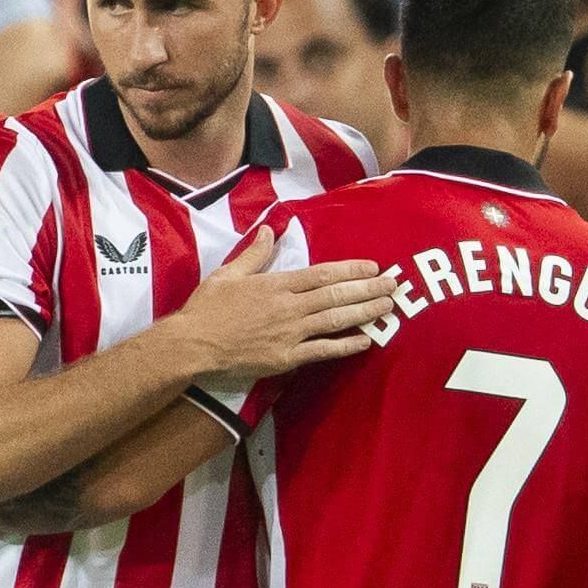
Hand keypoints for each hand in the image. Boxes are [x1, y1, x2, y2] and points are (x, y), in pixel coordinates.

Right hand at [174, 227, 395, 376]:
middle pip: (336, 296)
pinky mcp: (286, 358)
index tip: (373, 267)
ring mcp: (290, 334)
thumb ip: (255, 253)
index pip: (322, 274)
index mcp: (276, 284)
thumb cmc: (207, 308)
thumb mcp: (228, 273)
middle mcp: (289, 307)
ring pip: (335, 321)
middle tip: (395, 284)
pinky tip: (366, 341)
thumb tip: (270, 229)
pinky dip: (346, 346)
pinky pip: (322, 351)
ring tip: (389, 306)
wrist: (192, 345)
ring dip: (365, 313)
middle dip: (368, 289)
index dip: (351, 270)